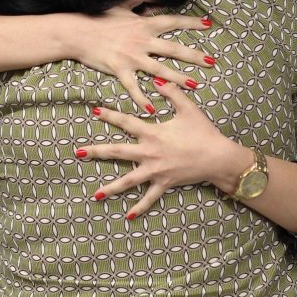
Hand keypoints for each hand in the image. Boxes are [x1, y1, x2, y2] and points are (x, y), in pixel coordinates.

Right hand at [67, 0, 215, 111]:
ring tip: (194, 85)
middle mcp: (142, 40)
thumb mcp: (122, 5)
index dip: (192, 22)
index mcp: (144, 24)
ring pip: (160, 69)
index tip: (209, 24)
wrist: (77, 32)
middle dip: (194, 56)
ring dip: (178, 78)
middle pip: (173, 48)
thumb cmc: (99, 18)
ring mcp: (131, 56)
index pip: (173, 21)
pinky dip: (142, 99)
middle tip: (211, 62)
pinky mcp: (119, 69)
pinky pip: (133, 87)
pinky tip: (151, 109)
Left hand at [76, 80, 248, 219]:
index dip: (110, 116)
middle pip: (118, 153)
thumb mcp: (188, 108)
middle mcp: (150, 153)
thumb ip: (171, 92)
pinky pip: (149, 198)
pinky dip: (139, 208)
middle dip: (97, 152)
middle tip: (78, 153)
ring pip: (129, 181)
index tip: (94, 112)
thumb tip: (157, 79)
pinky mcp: (164, 183)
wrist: (218, 157)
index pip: (127, 123)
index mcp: (153, 133)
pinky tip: (128, 217)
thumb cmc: (203, 132)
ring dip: (111, 188)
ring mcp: (155, 171)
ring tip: (95, 195)